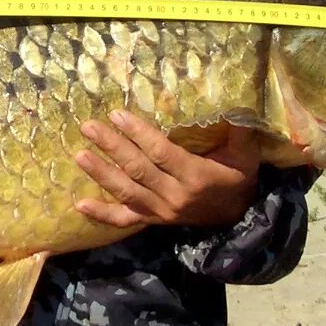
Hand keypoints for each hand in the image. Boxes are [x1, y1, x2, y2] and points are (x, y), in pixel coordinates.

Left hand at [73, 111, 260, 228]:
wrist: (238, 217)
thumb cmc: (239, 179)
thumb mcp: (246, 156)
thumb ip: (241, 132)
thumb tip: (238, 104)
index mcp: (195, 176)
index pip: (161, 152)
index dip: (138, 134)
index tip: (117, 115)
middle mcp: (175, 196)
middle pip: (138, 170)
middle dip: (112, 147)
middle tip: (89, 127)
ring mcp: (161, 211)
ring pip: (127, 193)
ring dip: (101, 174)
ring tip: (79, 155)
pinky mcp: (153, 220)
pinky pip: (125, 220)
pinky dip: (103, 214)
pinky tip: (80, 204)